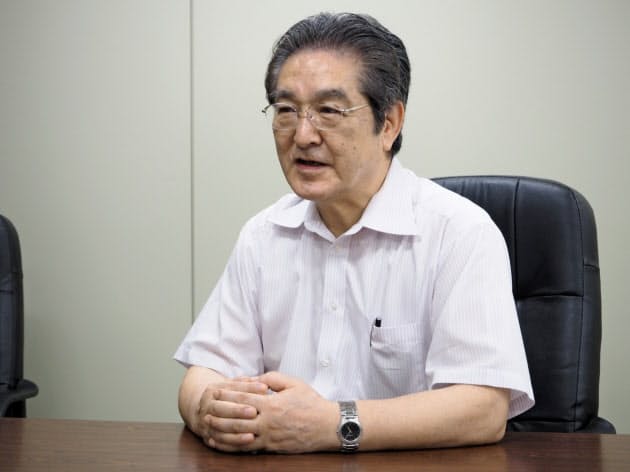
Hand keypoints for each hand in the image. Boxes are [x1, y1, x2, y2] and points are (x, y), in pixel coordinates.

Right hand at [197, 377, 268, 449]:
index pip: (232, 387)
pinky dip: (234, 443)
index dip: (249, 387)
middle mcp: (208, 405)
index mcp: (214, 389)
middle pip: (222, 408)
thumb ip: (248, 384)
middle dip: (238, 410)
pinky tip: (248, 442)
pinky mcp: (209, 437)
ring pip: (220, 427)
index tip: (264, 388)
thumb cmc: (230, 396)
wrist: (208, 411)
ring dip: (236, 430)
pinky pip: (221, 442)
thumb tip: (264, 384)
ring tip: (253, 433)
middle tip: (255, 412)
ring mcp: (206, 422)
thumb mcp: (235, 386)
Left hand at [206, 372, 337, 452]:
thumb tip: (255, 378)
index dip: (227, 394)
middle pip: (237, 417)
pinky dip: (233, 447)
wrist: (327, 426)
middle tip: (205, 410)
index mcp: (272, 403)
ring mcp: (269, 437)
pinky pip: (248, 449)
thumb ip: (273, 378)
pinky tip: (223, 444)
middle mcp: (267, 421)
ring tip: (209, 427)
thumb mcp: (294, 383)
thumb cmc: (311, 403)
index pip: (243, 397)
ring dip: (222, 431)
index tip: (215, 390)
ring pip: (239, 436)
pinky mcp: (271, 448)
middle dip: (219, 413)